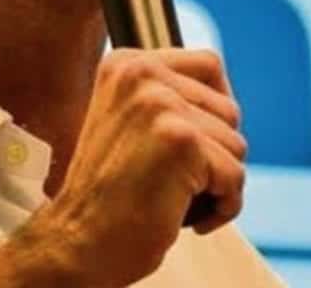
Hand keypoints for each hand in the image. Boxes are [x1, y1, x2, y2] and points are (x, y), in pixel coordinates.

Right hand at [29, 49, 246, 286]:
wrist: (75, 245)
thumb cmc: (107, 196)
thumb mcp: (128, 121)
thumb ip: (170, 97)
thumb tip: (227, 99)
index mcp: (127, 64)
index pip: (210, 65)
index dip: (216, 109)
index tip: (198, 144)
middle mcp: (142, 75)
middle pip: (229, 109)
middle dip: (216, 154)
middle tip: (178, 181)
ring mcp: (161, 105)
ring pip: (236, 144)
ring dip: (218, 182)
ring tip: (177, 199)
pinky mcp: (182, 140)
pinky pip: (235, 175)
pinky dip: (224, 205)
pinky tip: (188, 218)